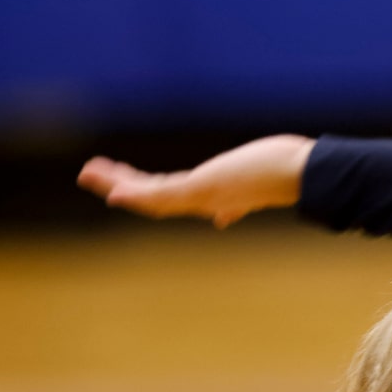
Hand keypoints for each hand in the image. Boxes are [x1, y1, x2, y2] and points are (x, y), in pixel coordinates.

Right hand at [77, 134, 314, 229]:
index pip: (172, 198)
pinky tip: (114, 192)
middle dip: (124, 188)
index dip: (148, 195)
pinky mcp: (202, 192)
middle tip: (93, 176)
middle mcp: (204, 201)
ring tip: (88, 173)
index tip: (121, 191)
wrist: (303, 174)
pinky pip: (161, 195)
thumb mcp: (255, 185)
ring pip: (150, 196)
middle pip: (155, 198)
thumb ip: (238, 202)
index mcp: (215, 196)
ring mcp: (201, 198)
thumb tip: (225, 217)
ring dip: (117, 185)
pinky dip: (136, 195)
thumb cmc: (287, 173)